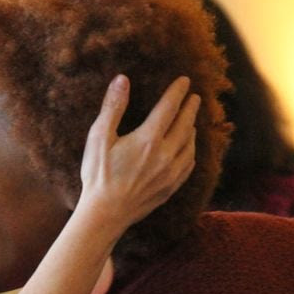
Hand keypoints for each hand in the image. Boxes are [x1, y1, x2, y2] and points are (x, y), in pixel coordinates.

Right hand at [78, 74, 200, 228]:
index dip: (178, 92)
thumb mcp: (99, 137)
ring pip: (189, 146)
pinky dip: (191, 153)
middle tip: (195, 98)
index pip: (170, 107)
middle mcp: (165, 155)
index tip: (184, 80)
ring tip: (192, 122)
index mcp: (149, 139)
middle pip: (185, 125)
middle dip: (190, 109)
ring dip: (192, 130)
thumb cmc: (99, 175)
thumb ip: (113, 107)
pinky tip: (189, 151)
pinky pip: (188, 166)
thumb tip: (122, 79)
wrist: (106, 214)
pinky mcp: (170, 188)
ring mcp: (170, 173)